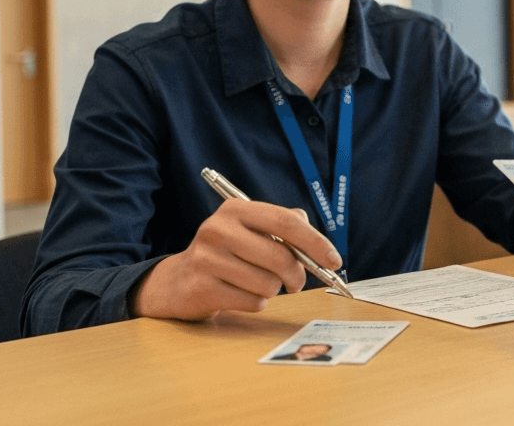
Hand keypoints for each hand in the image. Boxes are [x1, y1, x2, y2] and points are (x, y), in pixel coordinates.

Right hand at [130, 199, 341, 320]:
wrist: (179, 280)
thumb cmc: (228, 253)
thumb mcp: (251, 230)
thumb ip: (286, 228)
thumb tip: (317, 243)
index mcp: (236, 209)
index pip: (286, 223)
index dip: (316, 243)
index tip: (334, 260)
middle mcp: (218, 229)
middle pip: (281, 257)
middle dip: (297, 275)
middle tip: (295, 282)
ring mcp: (207, 258)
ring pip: (268, 284)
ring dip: (271, 290)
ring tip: (255, 283)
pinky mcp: (201, 288)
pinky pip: (252, 302)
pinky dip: (255, 303)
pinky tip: (240, 294)